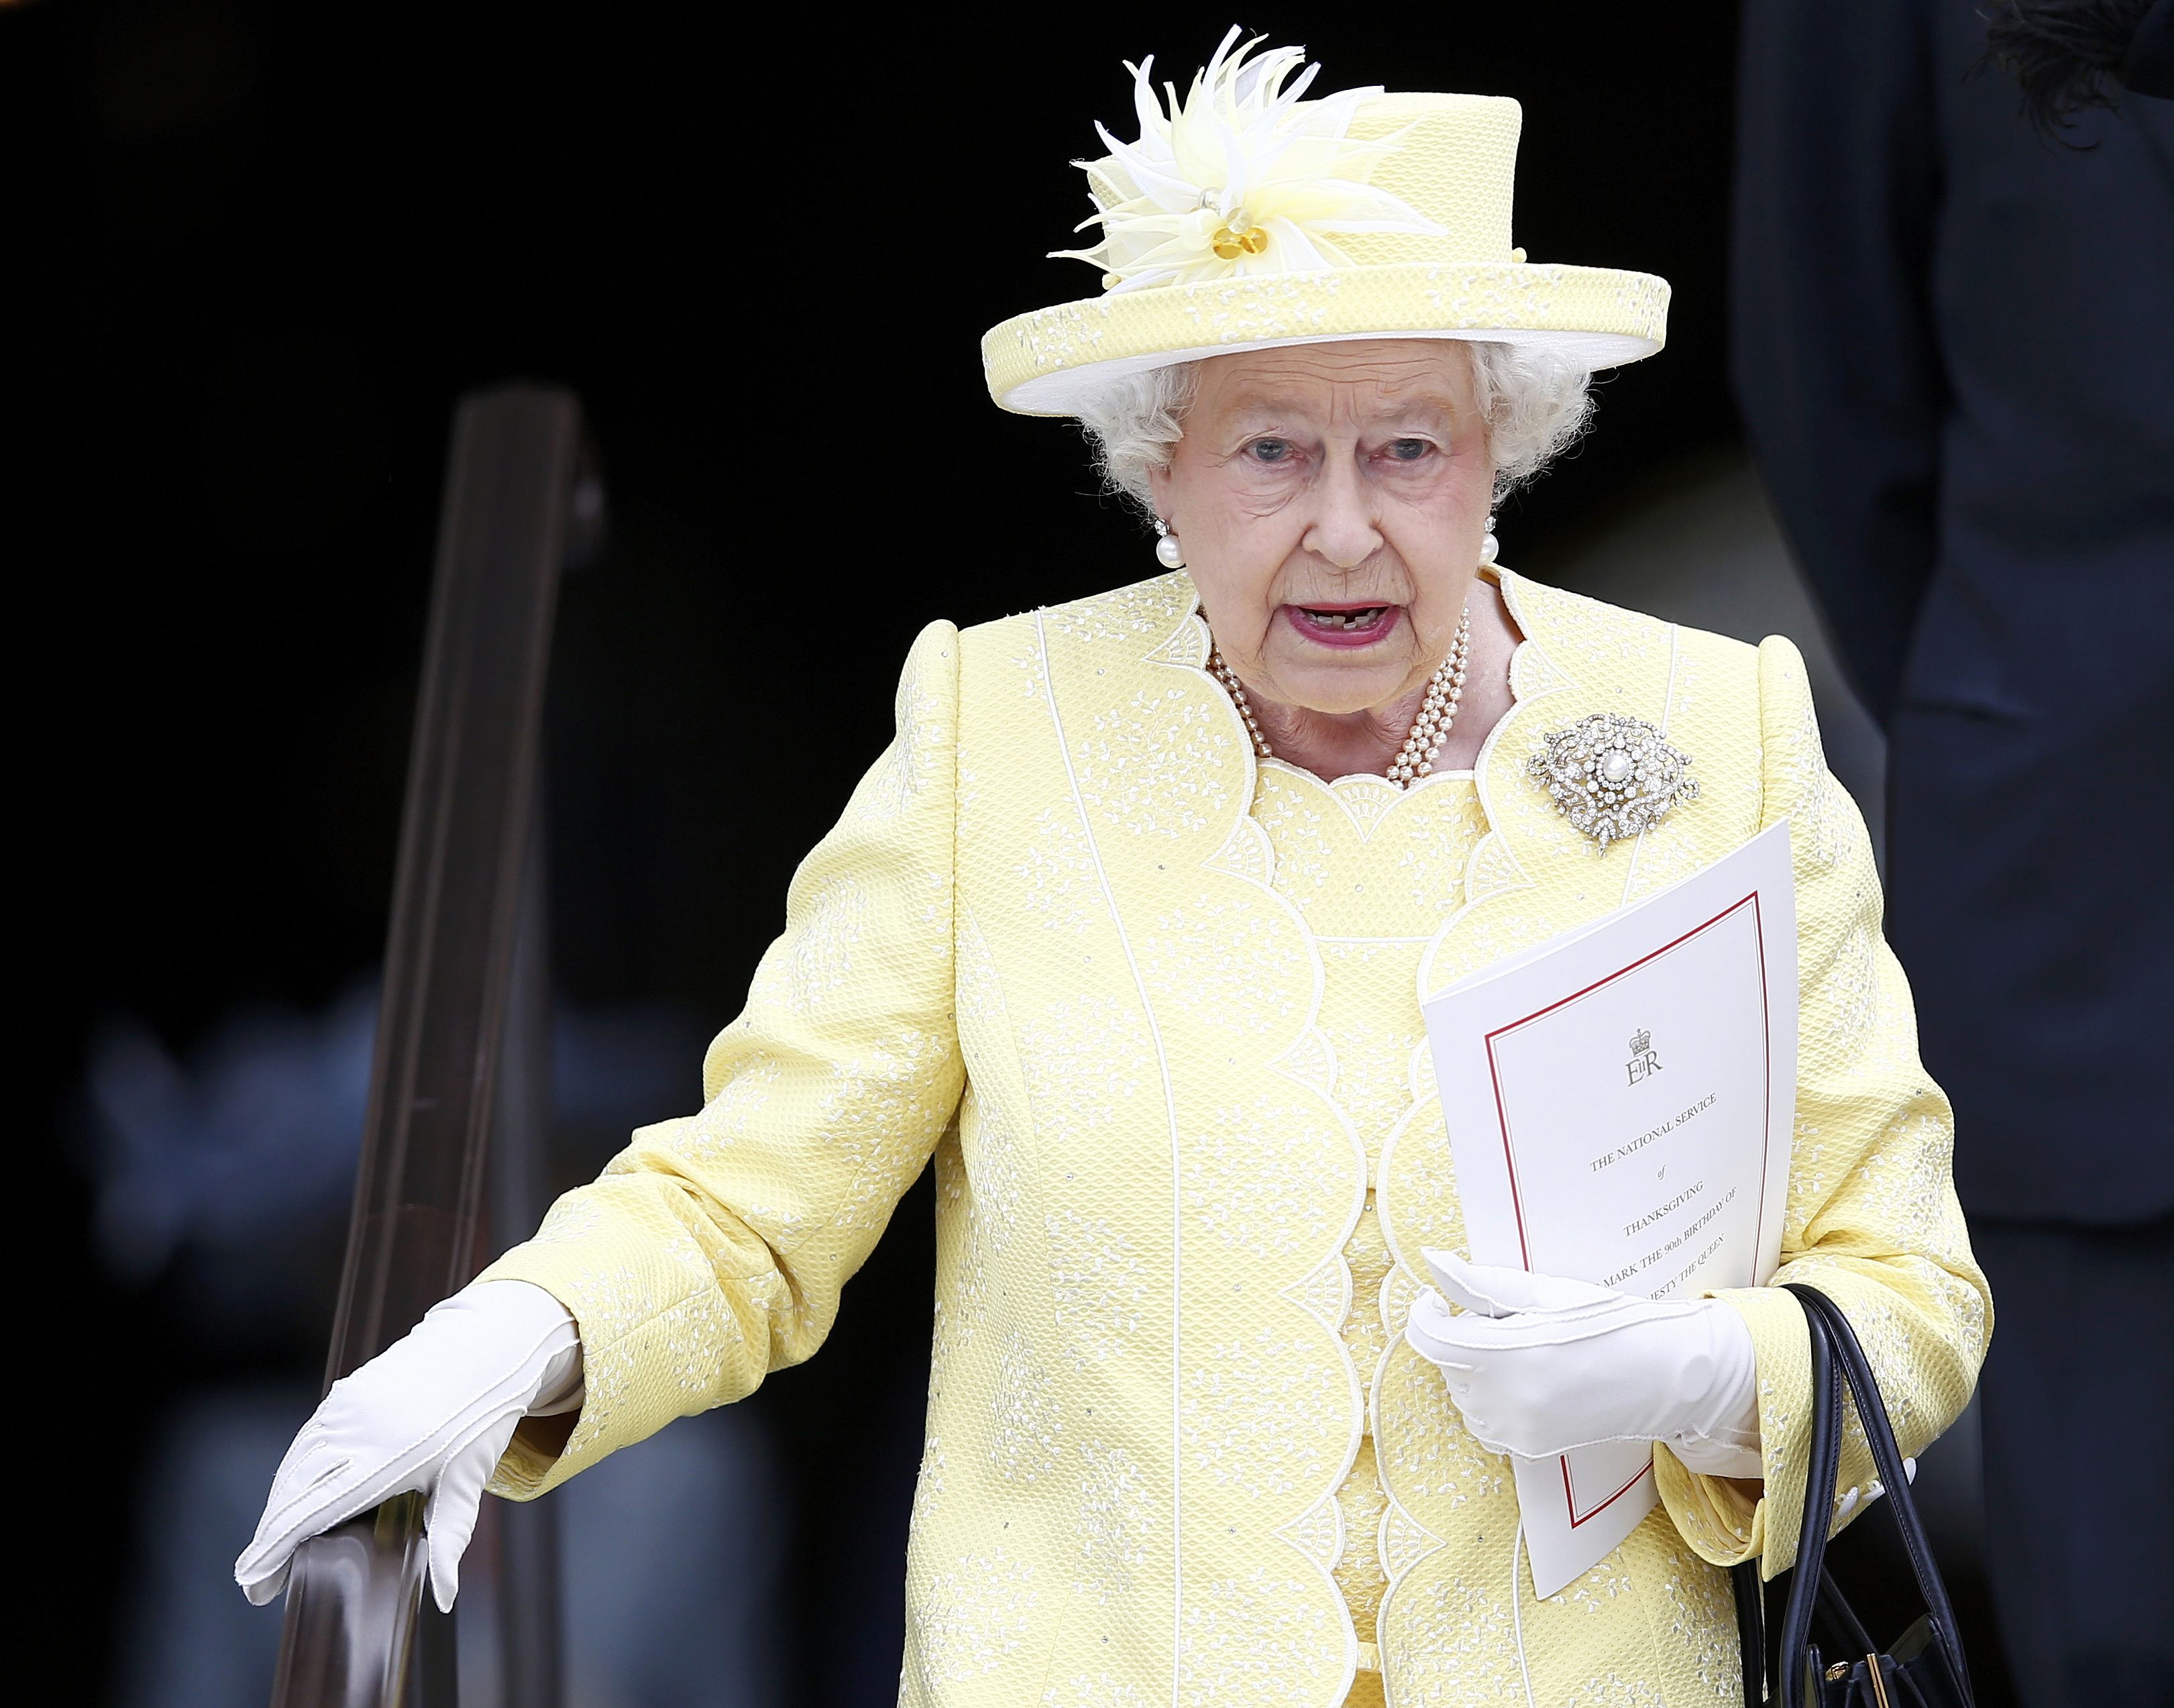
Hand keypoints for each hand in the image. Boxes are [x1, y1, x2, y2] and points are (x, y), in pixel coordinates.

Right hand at [235, 1279, 581, 1610]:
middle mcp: (358, 1430)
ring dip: (276, 1507)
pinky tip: (289, 1498)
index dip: (276, 1549)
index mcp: (388, 1456)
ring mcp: (346, 1407)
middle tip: (257, 1582)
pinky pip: (305, 1440)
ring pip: (294, 1465)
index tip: (254, 1584)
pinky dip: (290, 1473)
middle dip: (269, 1540)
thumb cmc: (480, 1419)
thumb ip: (449, 1539)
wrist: (483, 1348)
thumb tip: (447, 1598)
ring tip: (271, 1548)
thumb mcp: (468, 1481)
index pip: (315, 1511)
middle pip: (293, 1492)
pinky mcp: (343, 1394)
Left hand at [1403, 1250, 1760, 1474]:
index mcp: (1504, 1354)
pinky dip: (1491, 1400)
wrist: (1656, 1375)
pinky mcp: (1525, 1450)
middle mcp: (1503, 1401)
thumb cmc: (1602, 1322)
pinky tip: (1527, 1383)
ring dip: (1477, 1371)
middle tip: (1513, 1325)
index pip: (1430, 1339)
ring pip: (1462, 1394)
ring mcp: (1513, 1431)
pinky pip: (1483, 1422)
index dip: (1426, 1313)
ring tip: (1526, 1354)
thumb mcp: (1540, 1293)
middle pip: (1448, 1363)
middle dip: (1465, 1339)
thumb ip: (1478, 1284)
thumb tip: (1431, 1261)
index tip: (1438, 1300)